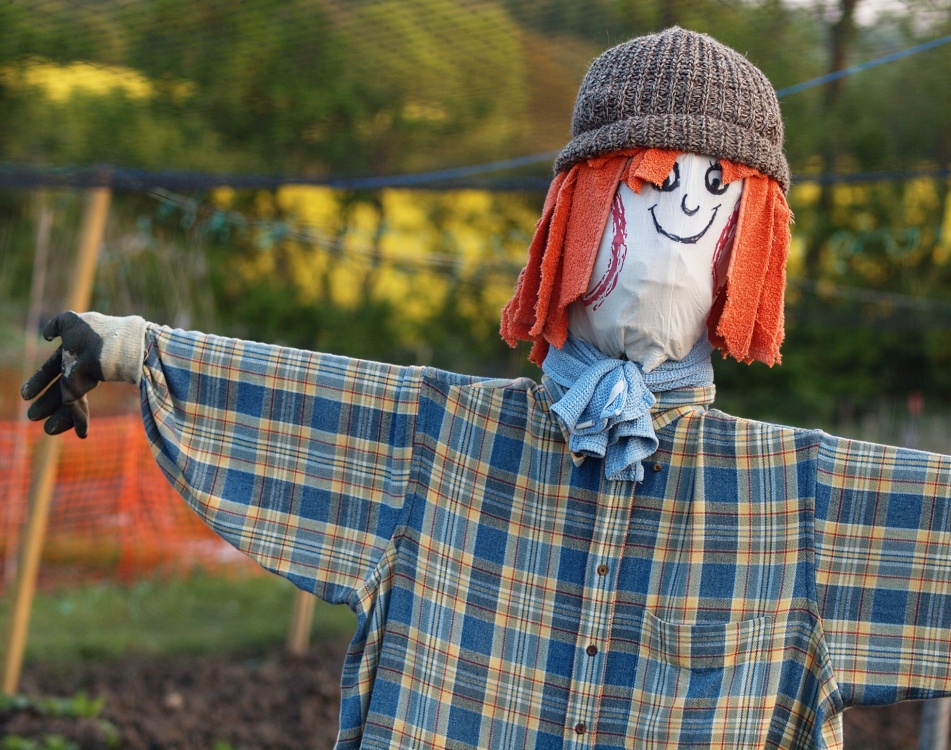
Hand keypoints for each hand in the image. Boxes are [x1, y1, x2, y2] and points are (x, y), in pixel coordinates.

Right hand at [20, 311, 145, 437]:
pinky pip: (82, 407)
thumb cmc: (96, 331)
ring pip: (71, 400)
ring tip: (49, 431)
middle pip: (61, 389)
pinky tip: (82, 434)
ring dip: (60, 416)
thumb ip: (57, 325)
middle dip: (47, 402)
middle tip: (32, 416)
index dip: (39, 381)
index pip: (53, 368)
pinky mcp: (96, 392)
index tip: (24, 395)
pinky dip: (79, 419)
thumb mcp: (71, 322)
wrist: (120, 344)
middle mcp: (80, 367)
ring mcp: (88, 379)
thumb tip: (47, 335)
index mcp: (73, 352)